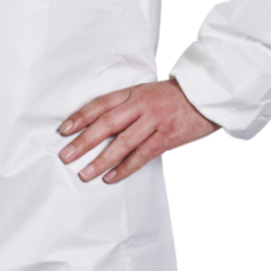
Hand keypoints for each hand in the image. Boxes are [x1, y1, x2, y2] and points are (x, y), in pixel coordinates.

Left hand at [57, 78, 218, 183]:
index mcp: (133, 93)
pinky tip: (111, 177)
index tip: (63, 130)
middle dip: (83, 141)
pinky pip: (142, 155)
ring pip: (122, 143)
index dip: (80, 117)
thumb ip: (128, 106)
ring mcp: (154, 121)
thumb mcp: (148, 93)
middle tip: (66, 156)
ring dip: (101, 160)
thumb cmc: (176, 97)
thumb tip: (101, 125)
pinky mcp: (167, 137)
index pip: (100, 104)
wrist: (207, 96)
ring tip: (85, 173)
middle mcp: (141, 106)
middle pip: (106, 123)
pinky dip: (125, 168)